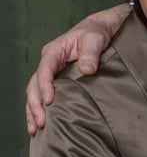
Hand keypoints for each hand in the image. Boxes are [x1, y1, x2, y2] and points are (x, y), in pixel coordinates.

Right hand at [26, 4, 131, 134]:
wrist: (102, 28)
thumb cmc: (97, 31)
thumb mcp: (95, 38)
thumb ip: (90, 53)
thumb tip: (86, 70)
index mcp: (54, 51)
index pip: (44, 70)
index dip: (45, 86)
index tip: (50, 101)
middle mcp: (49, 62)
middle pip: (34, 85)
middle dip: (35, 104)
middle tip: (41, 123)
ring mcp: (52, 71)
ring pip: (35, 93)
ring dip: (33, 110)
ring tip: (35, 129)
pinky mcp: (58, 79)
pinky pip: (45, 94)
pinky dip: (40, 108)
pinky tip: (41, 123)